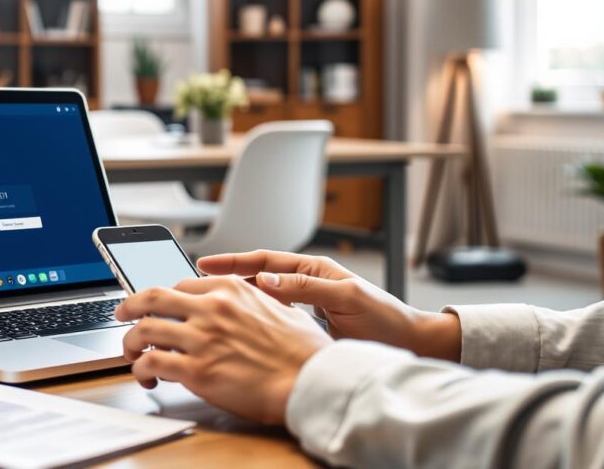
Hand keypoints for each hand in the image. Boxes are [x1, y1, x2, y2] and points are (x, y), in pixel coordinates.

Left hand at [114, 276, 331, 423]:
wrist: (313, 381)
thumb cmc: (304, 352)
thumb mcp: (282, 308)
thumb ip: (255, 300)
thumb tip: (252, 296)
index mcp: (231, 290)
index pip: (181, 285)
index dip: (164, 298)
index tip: (157, 306)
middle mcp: (212, 308)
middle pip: (151, 297)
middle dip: (129, 305)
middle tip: (122, 314)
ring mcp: (202, 338)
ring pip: (143, 329)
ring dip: (130, 342)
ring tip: (131, 353)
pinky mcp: (197, 371)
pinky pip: (152, 363)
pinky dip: (140, 369)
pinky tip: (146, 376)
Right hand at [197, 251, 460, 361]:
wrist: (408, 342)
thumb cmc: (384, 318)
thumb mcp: (346, 297)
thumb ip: (307, 287)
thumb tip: (266, 281)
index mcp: (314, 269)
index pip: (264, 261)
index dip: (233, 262)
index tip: (204, 263)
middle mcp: (306, 282)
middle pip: (256, 276)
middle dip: (225, 277)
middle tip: (194, 282)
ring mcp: (305, 303)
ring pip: (261, 298)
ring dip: (235, 298)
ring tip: (206, 304)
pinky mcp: (307, 324)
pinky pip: (272, 317)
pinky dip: (252, 319)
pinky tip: (235, 326)